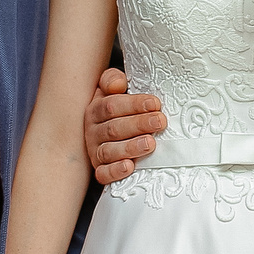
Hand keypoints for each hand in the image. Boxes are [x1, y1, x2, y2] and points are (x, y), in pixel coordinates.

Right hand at [85, 68, 166, 183]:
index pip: (112, 106)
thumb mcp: (112, 90)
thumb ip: (112, 80)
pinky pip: (103, 174)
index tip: (155, 104)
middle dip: (138, 124)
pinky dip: (115, 171)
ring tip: (150, 143)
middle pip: (113, 128)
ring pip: (109, 151)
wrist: (109, 131)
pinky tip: (129, 167)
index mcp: (96, 110)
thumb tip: (118, 84)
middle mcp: (93, 132)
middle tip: (160, 122)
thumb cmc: (118, 110)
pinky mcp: (100, 170)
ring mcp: (95, 152)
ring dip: (130, 147)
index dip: (134, 104)